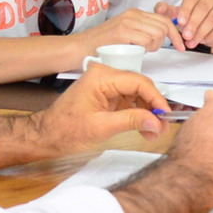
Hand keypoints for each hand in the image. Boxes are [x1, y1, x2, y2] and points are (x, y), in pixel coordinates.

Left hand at [34, 64, 164, 151]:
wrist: (46, 135)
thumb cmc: (65, 129)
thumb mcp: (102, 127)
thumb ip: (131, 121)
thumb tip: (156, 122)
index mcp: (101, 77)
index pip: (138, 82)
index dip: (156, 99)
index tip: (165, 116)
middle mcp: (105, 76)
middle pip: (140, 87)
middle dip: (152, 108)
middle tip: (162, 128)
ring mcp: (106, 85)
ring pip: (136, 95)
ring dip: (146, 114)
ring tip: (153, 133)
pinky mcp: (106, 95)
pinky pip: (129, 101)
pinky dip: (137, 115)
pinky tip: (144, 129)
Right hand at [79, 6, 175, 54]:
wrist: (79, 48)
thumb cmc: (102, 46)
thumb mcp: (127, 35)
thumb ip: (143, 33)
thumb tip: (162, 39)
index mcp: (135, 13)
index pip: (165, 19)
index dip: (176, 34)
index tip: (181, 46)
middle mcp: (133, 14)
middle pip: (164, 26)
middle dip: (165, 41)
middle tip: (152, 50)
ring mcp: (128, 22)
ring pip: (157, 33)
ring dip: (154, 46)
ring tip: (139, 50)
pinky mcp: (122, 31)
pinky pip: (146, 40)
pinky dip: (146, 48)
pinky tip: (135, 51)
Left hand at [159, 0, 212, 50]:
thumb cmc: (196, 18)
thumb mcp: (180, 14)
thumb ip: (168, 11)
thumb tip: (159, 8)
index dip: (185, 10)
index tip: (179, 22)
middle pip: (204, 7)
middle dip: (193, 23)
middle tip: (185, 36)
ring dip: (201, 31)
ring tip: (192, 41)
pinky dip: (212, 35)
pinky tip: (205, 40)